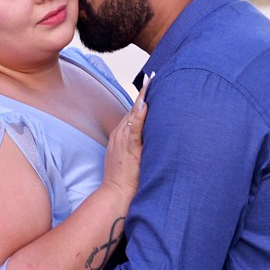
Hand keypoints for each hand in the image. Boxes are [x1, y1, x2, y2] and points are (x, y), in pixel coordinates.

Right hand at [103, 80, 148, 195]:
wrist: (116, 193)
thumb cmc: (126, 178)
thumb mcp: (130, 156)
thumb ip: (138, 143)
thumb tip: (153, 134)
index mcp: (121, 135)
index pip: (132, 112)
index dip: (141, 97)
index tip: (150, 83)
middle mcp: (121, 135)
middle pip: (133, 109)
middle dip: (143, 93)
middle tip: (153, 76)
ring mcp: (124, 141)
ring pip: (133, 115)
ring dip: (142, 99)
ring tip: (152, 83)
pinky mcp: (129, 150)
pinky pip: (134, 131)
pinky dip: (139, 117)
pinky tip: (145, 106)